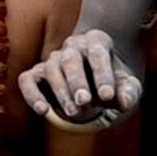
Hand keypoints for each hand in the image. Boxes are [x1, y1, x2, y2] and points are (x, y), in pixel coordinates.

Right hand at [19, 30, 139, 130]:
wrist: (97, 81)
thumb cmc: (115, 81)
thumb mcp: (128, 86)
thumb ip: (129, 92)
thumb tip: (124, 103)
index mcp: (97, 42)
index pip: (98, 54)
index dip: (102, 75)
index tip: (108, 96)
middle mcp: (71, 47)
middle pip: (71, 61)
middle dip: (77, 82)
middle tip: (84, 103)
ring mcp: (52, 59)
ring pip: (51, 70)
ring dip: (61, 92)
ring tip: (74, 113)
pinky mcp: (35, 73)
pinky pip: (27, 80)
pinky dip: (32, 95)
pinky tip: (43, 111)